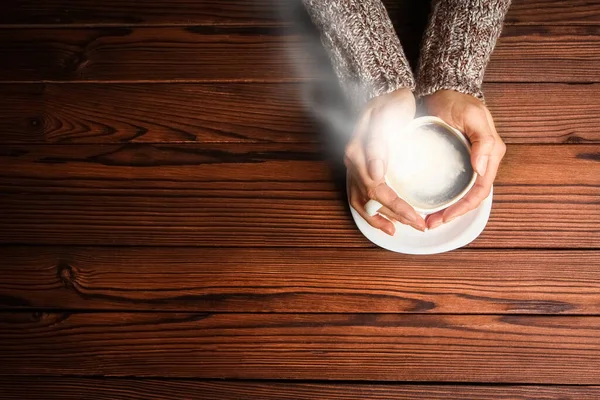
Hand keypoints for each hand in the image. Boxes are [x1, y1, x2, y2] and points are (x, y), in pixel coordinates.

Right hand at [346, 88, 425, 234]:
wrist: (386, 91)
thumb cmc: (390, 104)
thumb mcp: (387, 116)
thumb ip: (378, 144)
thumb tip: (376, 172)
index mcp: (358, 154)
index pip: (377, 189)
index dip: (397, 206)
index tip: (417, 216)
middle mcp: (353, 163)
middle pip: (369, 200)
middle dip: (394, 215)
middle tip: (418, 225)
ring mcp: (354, 166)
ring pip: (360, 202)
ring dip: (379, 218)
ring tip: (398, 229)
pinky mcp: (360, 167)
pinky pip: (361, 196)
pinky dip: (373, 211)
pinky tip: (388, 219)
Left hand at [422, 90, 505, 229]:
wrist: (444, 89)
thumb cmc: (459, 101)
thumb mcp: (472, 116)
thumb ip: (482, 141)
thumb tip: (481, 168)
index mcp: (490, 156)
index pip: (479, 192)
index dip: (462, 208)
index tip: (443, 218)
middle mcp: (480, 163)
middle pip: (468, 198)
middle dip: (451, 215)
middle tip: (429, 224)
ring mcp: (466, 163)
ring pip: (458, 195)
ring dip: (444, 210)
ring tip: (426, 220)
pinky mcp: (452, 161)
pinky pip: (449, 185)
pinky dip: (438, 197)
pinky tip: (424, 203)